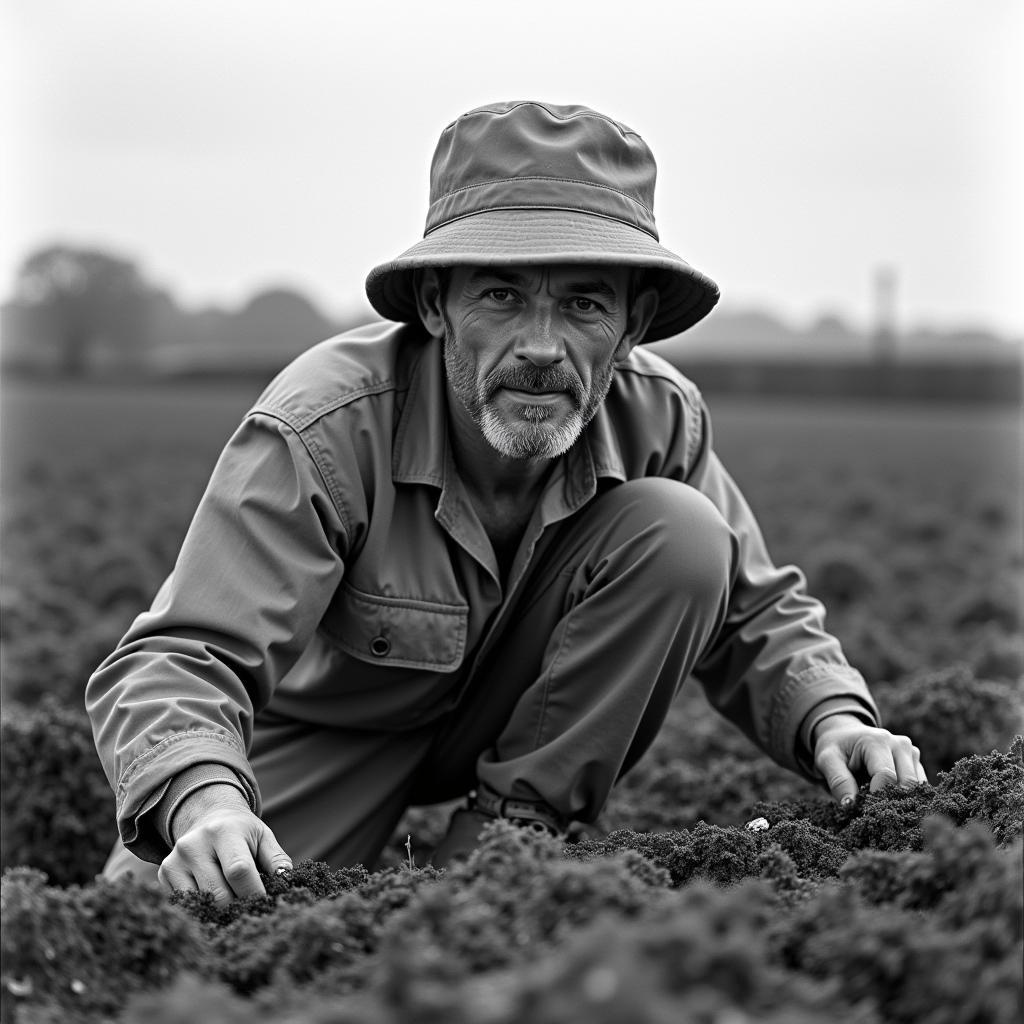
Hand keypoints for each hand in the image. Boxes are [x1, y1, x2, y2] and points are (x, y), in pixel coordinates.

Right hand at [157, 783, 291, 901]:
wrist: (208, 816)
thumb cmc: (242, 832)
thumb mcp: (263, 836)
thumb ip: (276, 860)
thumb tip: (285, 884)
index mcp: (224, 831)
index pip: (239, 871)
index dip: (254, 893)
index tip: (265, 903)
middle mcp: (194, 844)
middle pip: (219, 893)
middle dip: (238, 905)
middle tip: (249, 906)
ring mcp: (175, 859)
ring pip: (202, 903)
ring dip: (220, 910)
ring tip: (232, 900)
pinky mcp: (164, 873)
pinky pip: (186, 904)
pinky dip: (203, 908)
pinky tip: (212, 898)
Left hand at [812, 714, 927, 804]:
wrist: (845, 734)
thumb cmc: (836, 748)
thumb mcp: (827, 760)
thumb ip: (839, 781)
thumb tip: (850, 806)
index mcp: (877, 741)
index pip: (886, 776)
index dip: (876, 797)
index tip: (864, 809)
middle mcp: (900, 744)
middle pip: (906, 784)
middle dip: (891, 801)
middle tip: (873, 810)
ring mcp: (911, 752)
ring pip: (916, 787)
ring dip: (900, 799)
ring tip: (879, 801)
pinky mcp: (916, 761)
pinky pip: (919, 787)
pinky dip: (907, 796)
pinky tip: (890, 798)